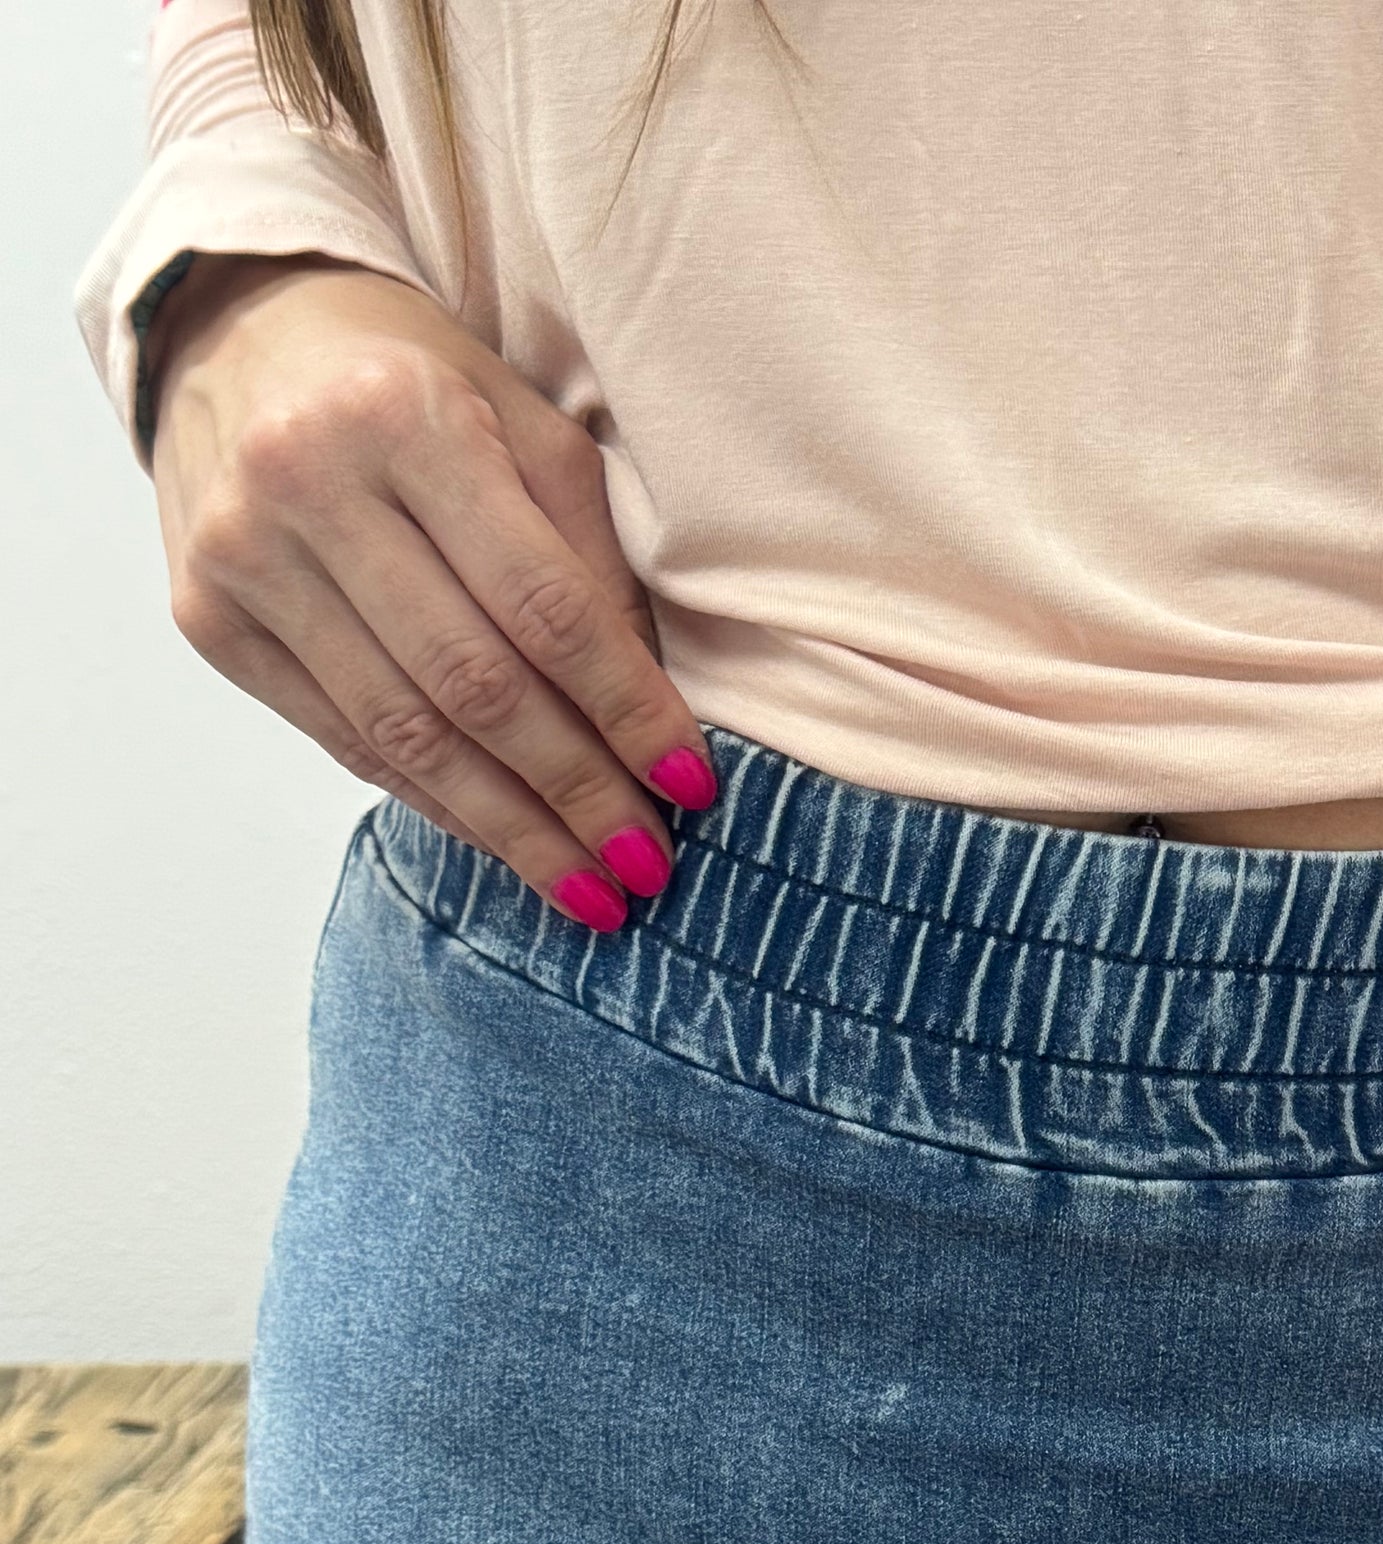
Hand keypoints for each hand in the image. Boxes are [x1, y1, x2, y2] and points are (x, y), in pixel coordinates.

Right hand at [148, 255, 715, 923]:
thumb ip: (591, 558)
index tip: (689, 786)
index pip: (543, 603)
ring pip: (405, 733)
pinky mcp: (210, 618)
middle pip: (473, 683)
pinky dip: (437, 802)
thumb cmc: (415, 385)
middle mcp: (308, 482)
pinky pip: (345, 741)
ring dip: (512, 828)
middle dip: (576, 791)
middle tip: (647, 865)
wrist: (241, 335)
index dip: (625, 708)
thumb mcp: (525, 428)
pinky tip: (505, 842)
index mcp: (405, 417)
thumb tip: (653, 718)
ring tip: (591, 887)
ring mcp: (244, 555)